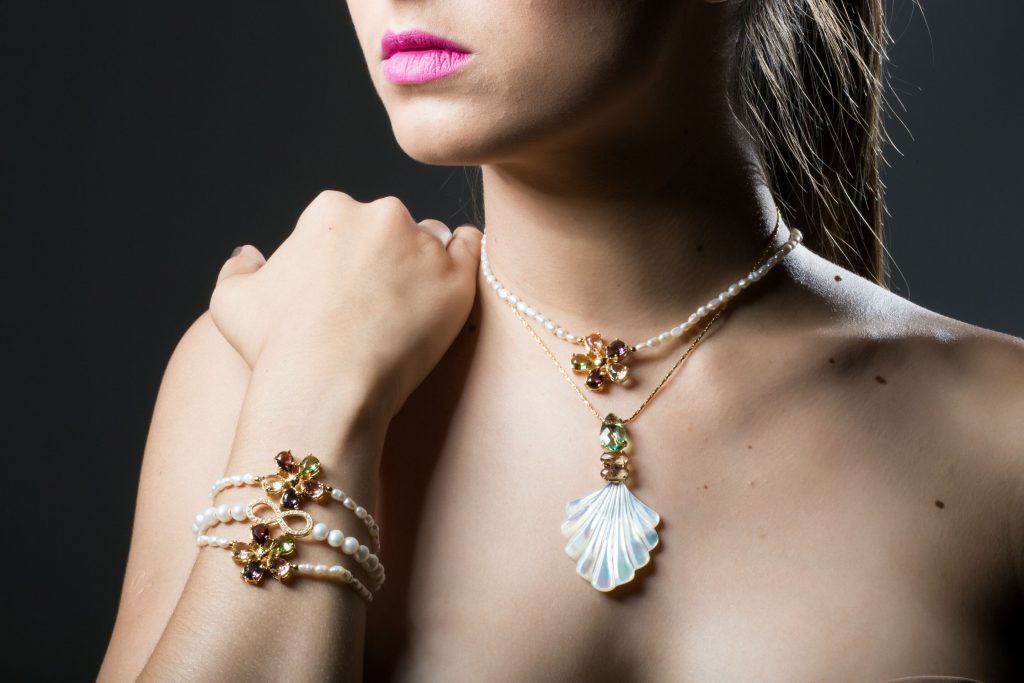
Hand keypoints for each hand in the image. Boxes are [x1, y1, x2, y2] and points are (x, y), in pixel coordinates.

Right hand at [208, 190, 480, 420]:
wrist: (325, 386)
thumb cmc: (275, 347)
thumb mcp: (232, 302)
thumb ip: (238, 269)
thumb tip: (248, 255)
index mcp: (330, 210)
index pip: (348, 220)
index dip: (346, 255)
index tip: (345, 290)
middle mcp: (381, 214)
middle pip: (391, 226)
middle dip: (386, 256)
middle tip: (379, 304)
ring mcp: (424, 245)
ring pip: (432, 240)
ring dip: (424, 262)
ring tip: (412, 305)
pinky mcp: (457, 278)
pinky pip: (471, 250)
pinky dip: (463, 259)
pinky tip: (449, 283)